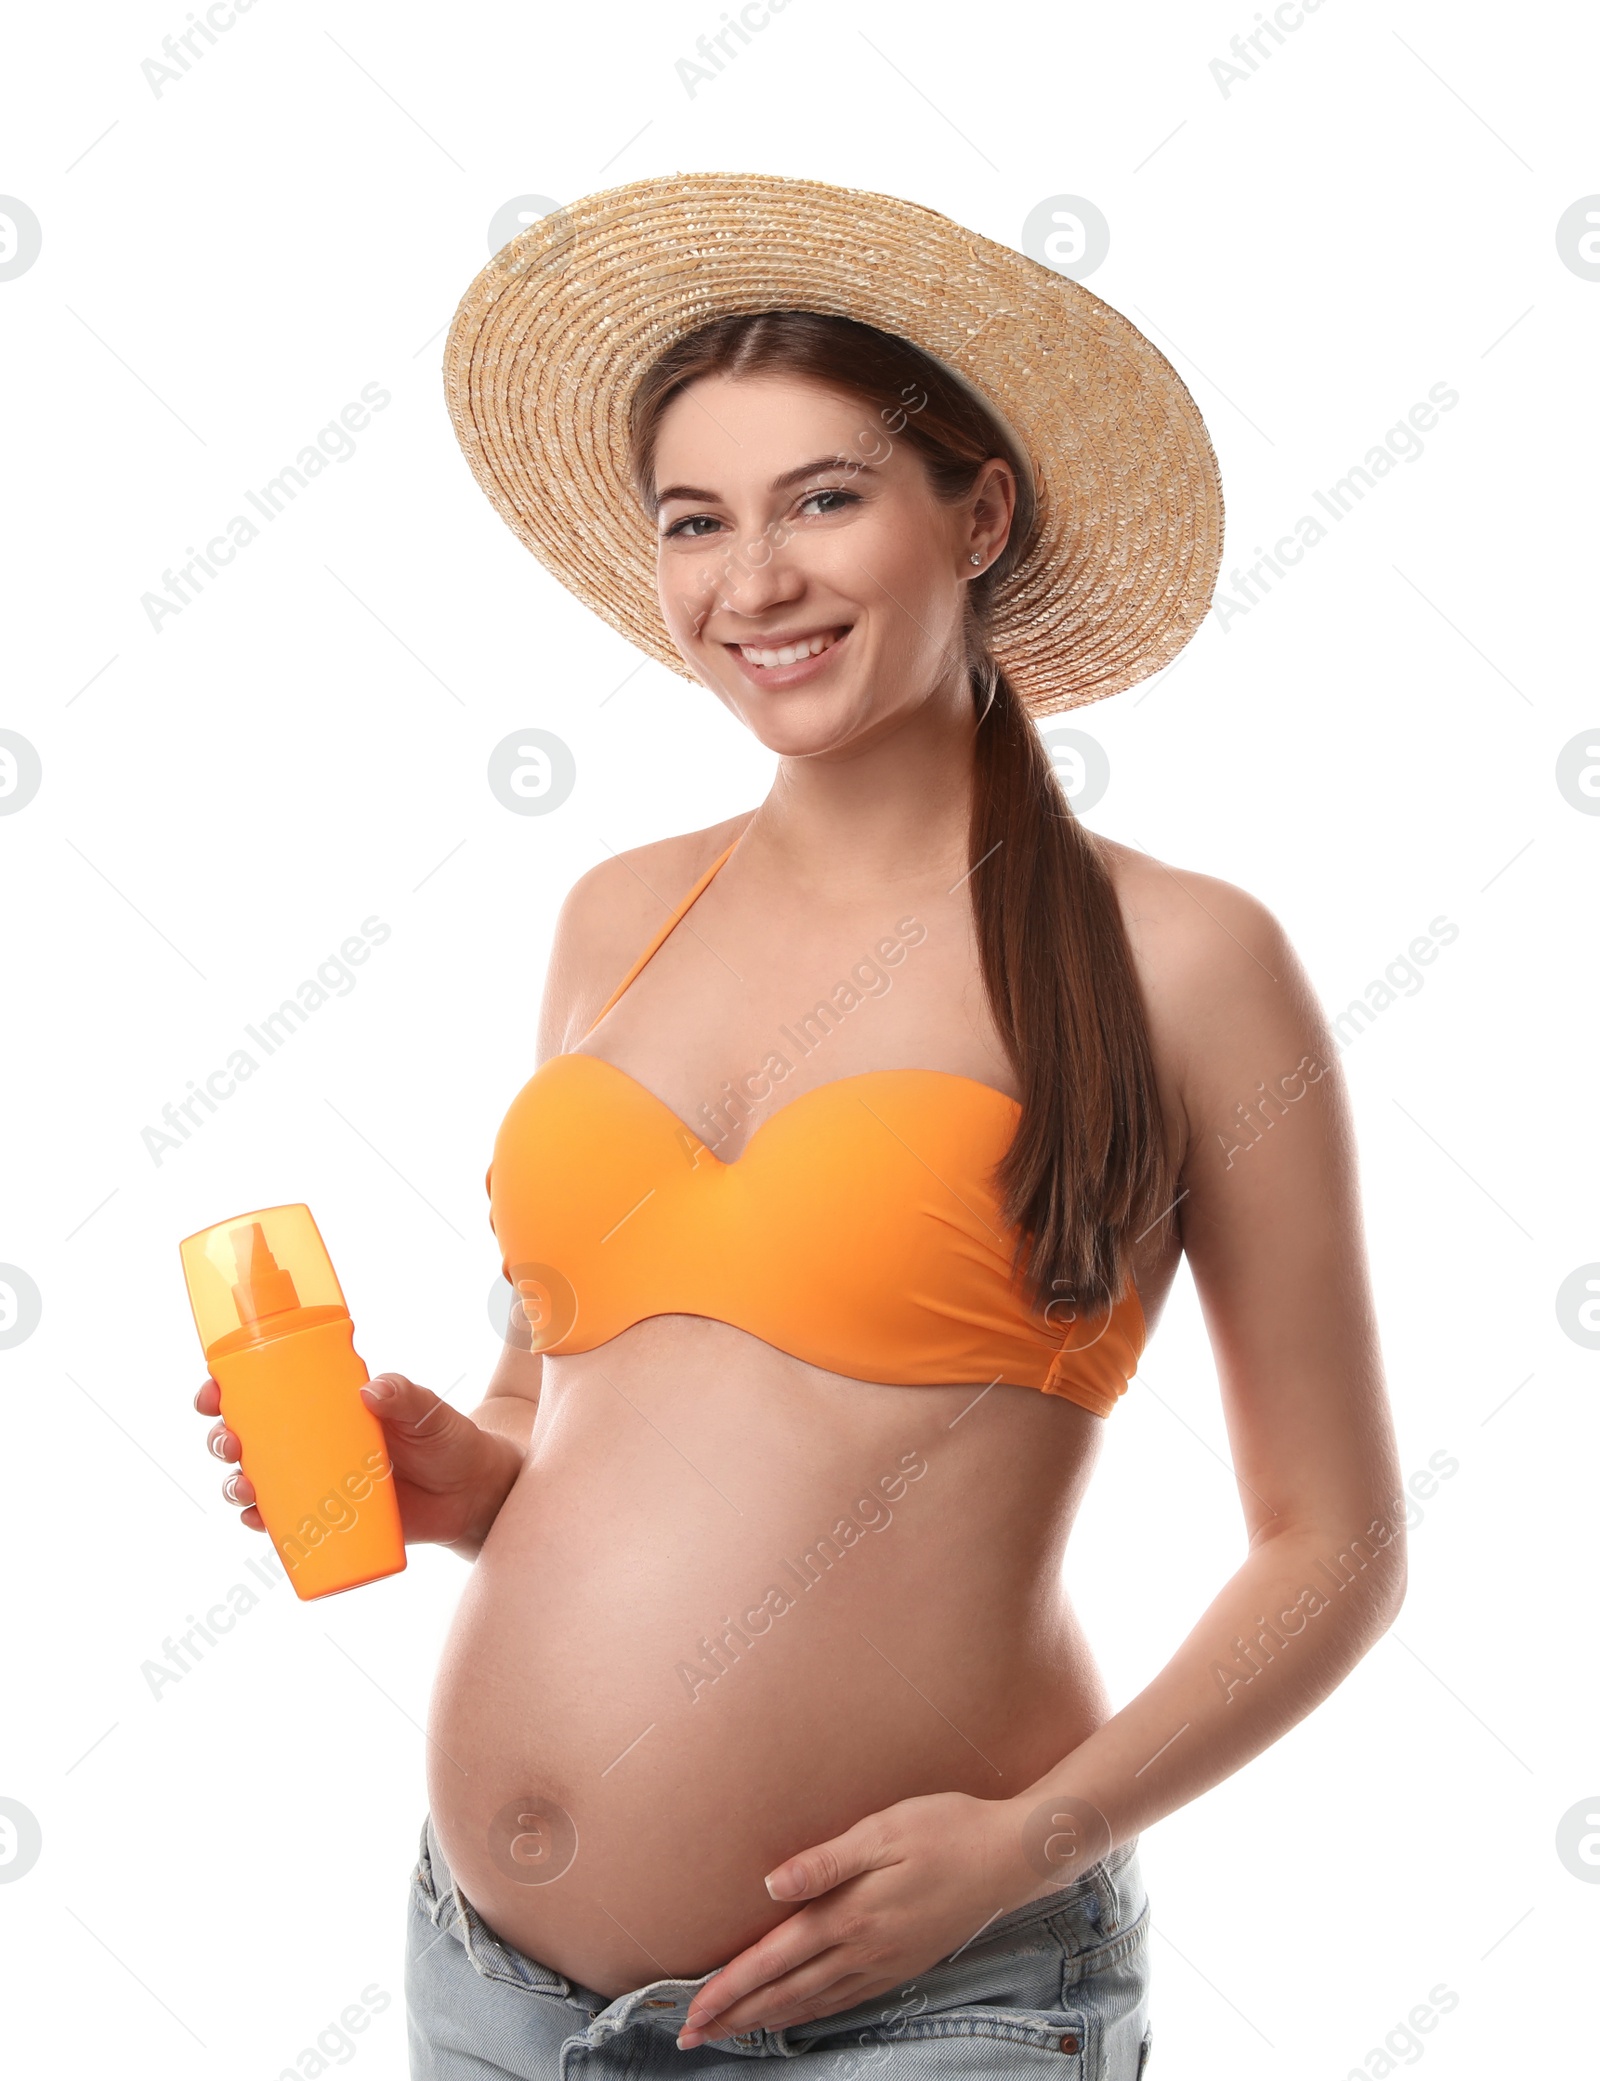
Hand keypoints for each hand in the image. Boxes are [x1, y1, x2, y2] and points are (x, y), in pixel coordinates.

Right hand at [194, 1372, 523, 1556]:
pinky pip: (282, 1523)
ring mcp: (317, 1481)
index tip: (212, 1392)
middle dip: (221, 1439)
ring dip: (234, 1484)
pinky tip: (256, 1522)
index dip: (226, 1389)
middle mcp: (311, 1441)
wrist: (472, 1493)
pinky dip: (262, 1524)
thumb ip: (405, 1396)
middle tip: (229, 1443)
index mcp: (325, 1405)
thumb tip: (370, 1390)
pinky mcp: (328, 1519)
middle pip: (245, 1437)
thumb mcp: (428, 1412)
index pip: (263, 1390)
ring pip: (255, 1482)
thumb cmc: (448, 1440)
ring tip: (244, 1488)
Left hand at [678, 1791, 1029, 2048]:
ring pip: (812, 2002)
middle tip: (692, 2038)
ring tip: (731, 2033)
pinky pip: (844, 1999)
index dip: (730, 1987)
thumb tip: (770, 1886)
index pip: (774, 1959)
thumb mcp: (883, 1830)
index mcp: (850, 1914)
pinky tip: (797, 2015)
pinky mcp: (902, 1964)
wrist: (1009, 1857)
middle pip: (785, 1992)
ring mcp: (885, 1962)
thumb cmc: (944, 1829)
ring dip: (767, 2020)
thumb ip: (824, 1862)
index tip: (692, 2011)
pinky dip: (810, 2013)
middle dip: (736, 2016)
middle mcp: (863, 1948)